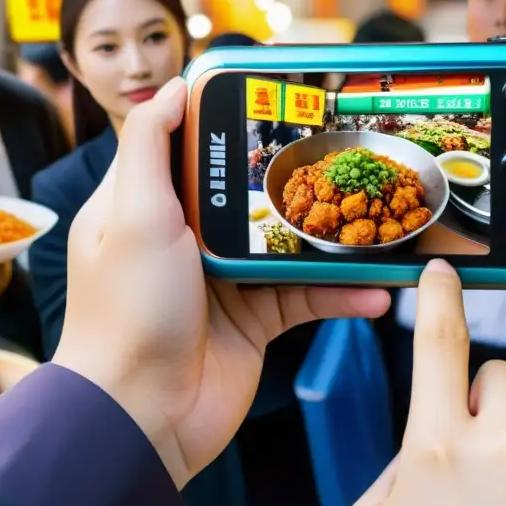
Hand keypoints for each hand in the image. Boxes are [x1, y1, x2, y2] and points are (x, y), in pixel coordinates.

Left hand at [52, 77, 389, 488]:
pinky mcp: (255, 320)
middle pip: (254, 192)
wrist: (142, 417)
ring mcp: (224, 280)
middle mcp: (187, 237)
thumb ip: (148, 146)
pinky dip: (341, 294)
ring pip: (290, 243)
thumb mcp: (131, 215)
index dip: (231, 123)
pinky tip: (375, 292)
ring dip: (334, 240)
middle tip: (350, 156)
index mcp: (150, 204)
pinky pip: (306, 295)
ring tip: (377, 225)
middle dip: (300, 179)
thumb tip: (173, 88)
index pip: (193, 147)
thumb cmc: (128, 312)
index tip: (279, 99)